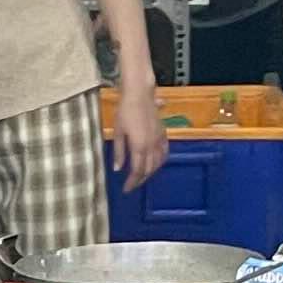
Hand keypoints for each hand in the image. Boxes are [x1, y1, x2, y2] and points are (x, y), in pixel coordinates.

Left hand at [111, 73, 167, 188]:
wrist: (139, 93)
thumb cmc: (124, 110)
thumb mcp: (118, 132)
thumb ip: (119, 152)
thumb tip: (117, 169)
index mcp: (139, 146)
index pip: (137, 171)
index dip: (132, 182)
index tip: (126, 189)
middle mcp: (152, 146)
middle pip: (148, 169)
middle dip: (140, 179)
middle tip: (132, 185)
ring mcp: (159, 139)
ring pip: (158, 162)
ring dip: (151, 172)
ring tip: (142, 176)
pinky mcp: (163, 133)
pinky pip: (165, 151)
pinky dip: (161, 160)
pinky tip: (156, 162)